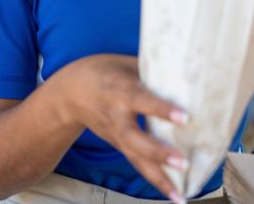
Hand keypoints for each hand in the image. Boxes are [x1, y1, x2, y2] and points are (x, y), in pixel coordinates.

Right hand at [56, 54, 187, 203]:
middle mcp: (117, 116)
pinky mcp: (119, 146)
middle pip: (136, 139)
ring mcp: (116, 135)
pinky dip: (155, 180)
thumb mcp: (124, 64)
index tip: (184, 117)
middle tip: (183, 162)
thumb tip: (184, 70)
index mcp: (120, 90)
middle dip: (159, 153)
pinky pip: (138, 164)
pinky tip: (173, 193)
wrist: (69, 94)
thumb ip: (151, 69)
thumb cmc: (102, 72)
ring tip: (180, 195)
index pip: (142, 101)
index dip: (162, 110)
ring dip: (159, 178)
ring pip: (137, 159)